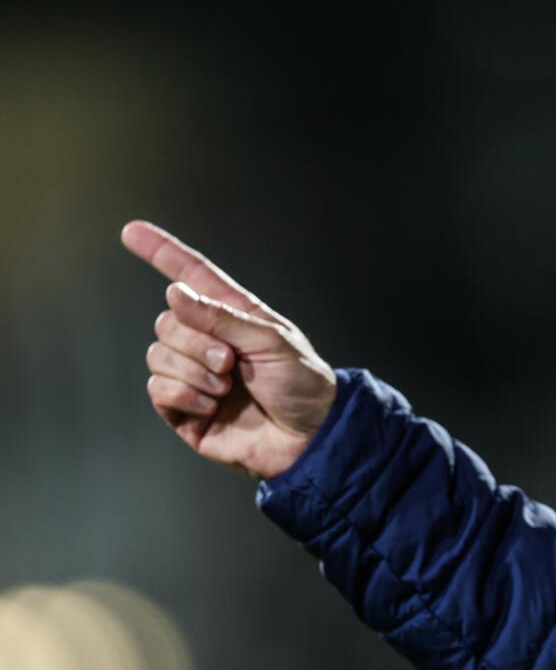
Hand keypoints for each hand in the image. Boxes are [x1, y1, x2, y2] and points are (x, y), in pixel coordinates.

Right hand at [124, 220, 337, 479]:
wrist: (309, 438)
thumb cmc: (302, 386)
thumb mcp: (272, 342)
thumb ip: (223, 317)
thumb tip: (176, 293)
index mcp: (234, 316)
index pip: (192, 277)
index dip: (163, 253)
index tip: (132, 231)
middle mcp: (209, 341)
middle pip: (167, 322)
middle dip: (196, 342)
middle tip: (230, 363)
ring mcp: (194, 375)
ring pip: (158, 355)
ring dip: (194, 372)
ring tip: (227, 387)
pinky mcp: (184, 409)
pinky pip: (158, 390)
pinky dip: (184, 395)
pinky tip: (212, 406)